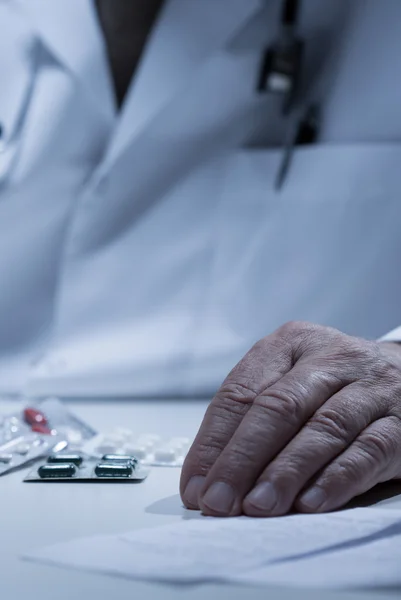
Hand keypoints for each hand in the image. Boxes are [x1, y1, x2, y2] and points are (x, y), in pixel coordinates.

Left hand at [180, 322, 400, 516]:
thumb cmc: (336, 385)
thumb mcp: (293, 381)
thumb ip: (254, 419)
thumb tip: (208, 479)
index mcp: (290, 344)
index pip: (241, 391)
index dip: (214, 441)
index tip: (195, 485)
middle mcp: (331, 357)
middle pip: (278, 407)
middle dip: (243, 459)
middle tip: (218, 501)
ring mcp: (371, 387)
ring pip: (323, 428)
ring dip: (286, 472)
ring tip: (258, 507)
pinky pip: (368, 450)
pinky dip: (336, 479)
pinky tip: (310, 504)